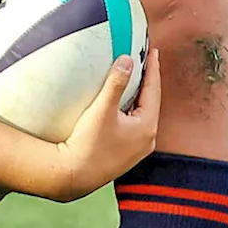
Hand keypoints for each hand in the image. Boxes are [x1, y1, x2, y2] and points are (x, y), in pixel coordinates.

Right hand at [52, 50, 159, 201]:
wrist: (73, 175)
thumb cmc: (88, 144)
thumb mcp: (102, 109)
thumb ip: (116, 82)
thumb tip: (127, 60)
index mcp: (146, 127)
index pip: (153, 90)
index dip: (153, 69)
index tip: (154, 52)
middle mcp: (147, 139)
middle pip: (150, 102)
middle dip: (148, 82)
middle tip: (146, 63)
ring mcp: (136, 149)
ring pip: (142, 115)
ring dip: (138, 97)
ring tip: (135, 81)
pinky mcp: (125, 155)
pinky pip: (133, 126)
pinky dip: (131, 111)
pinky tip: (121, 107)